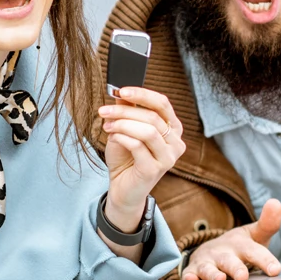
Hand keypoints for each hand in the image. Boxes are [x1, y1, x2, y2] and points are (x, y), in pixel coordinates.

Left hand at [98, 86, 185, 227]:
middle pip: (153, 116)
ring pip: (148, 131)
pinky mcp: (155, 170)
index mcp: (173, 128)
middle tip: (104, 111)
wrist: (122, 189)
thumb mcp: (126, 129)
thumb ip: (127, 111)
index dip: (142, 94)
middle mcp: (176, 142)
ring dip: (123, 124)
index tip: (120, 90)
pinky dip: (122, 137)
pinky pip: (138, 146)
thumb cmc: (126, 158)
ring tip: (107, 125)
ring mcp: (168, 158)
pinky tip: (113, 137)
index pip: (162, 104)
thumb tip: (120, 92)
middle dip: (124, 111)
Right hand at [182, 199, 280, 279]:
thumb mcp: (255, 235)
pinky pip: (189, 276)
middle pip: (229, 261)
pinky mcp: (193, 271)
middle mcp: (223, 253)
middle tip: (242, 277)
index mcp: (241, 244)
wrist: (211, 250)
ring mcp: (207, 262)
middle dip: (235, 268)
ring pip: (208, 269)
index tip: (275, 269)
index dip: (264, 260)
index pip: (254, 251)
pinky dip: (189, 279)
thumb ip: (269, 225)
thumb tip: (276, 202)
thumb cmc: (239, 247)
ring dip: (212, 275)